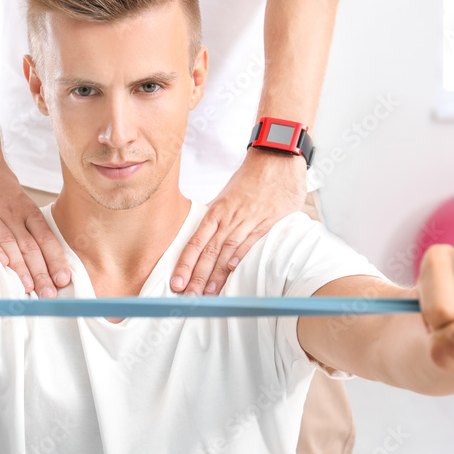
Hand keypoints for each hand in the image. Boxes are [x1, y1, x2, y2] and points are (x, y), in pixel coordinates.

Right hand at [0, 141, 69, 297]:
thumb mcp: (17, 200)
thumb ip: (26, 227)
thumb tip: (42, 261)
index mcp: (26, 209)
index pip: (46, 238)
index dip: (56, 260)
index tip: (63, 280)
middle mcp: (10, 210)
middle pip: (29, 245)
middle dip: (41, 272)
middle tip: (48, 295)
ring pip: (7, 241)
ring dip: (19, 266)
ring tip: (28, 288)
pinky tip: (0, 263)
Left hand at [171, 149, 306, 295]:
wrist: (276, 156)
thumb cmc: (252, 177)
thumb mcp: (230, 197)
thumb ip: (221, 219)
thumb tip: (210, 239)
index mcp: (216, 211)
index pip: (195, 242)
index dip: (185, 264)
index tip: (176, 282)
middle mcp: (228, 217)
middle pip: (208, 251)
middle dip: (197, 276)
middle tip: (187, 297)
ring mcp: (247, 219)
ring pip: (227, 249)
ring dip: (217, 273)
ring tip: (208, 294)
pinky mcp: (268, 219)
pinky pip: (251, 239)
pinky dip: (241, 254)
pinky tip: (232, 269)